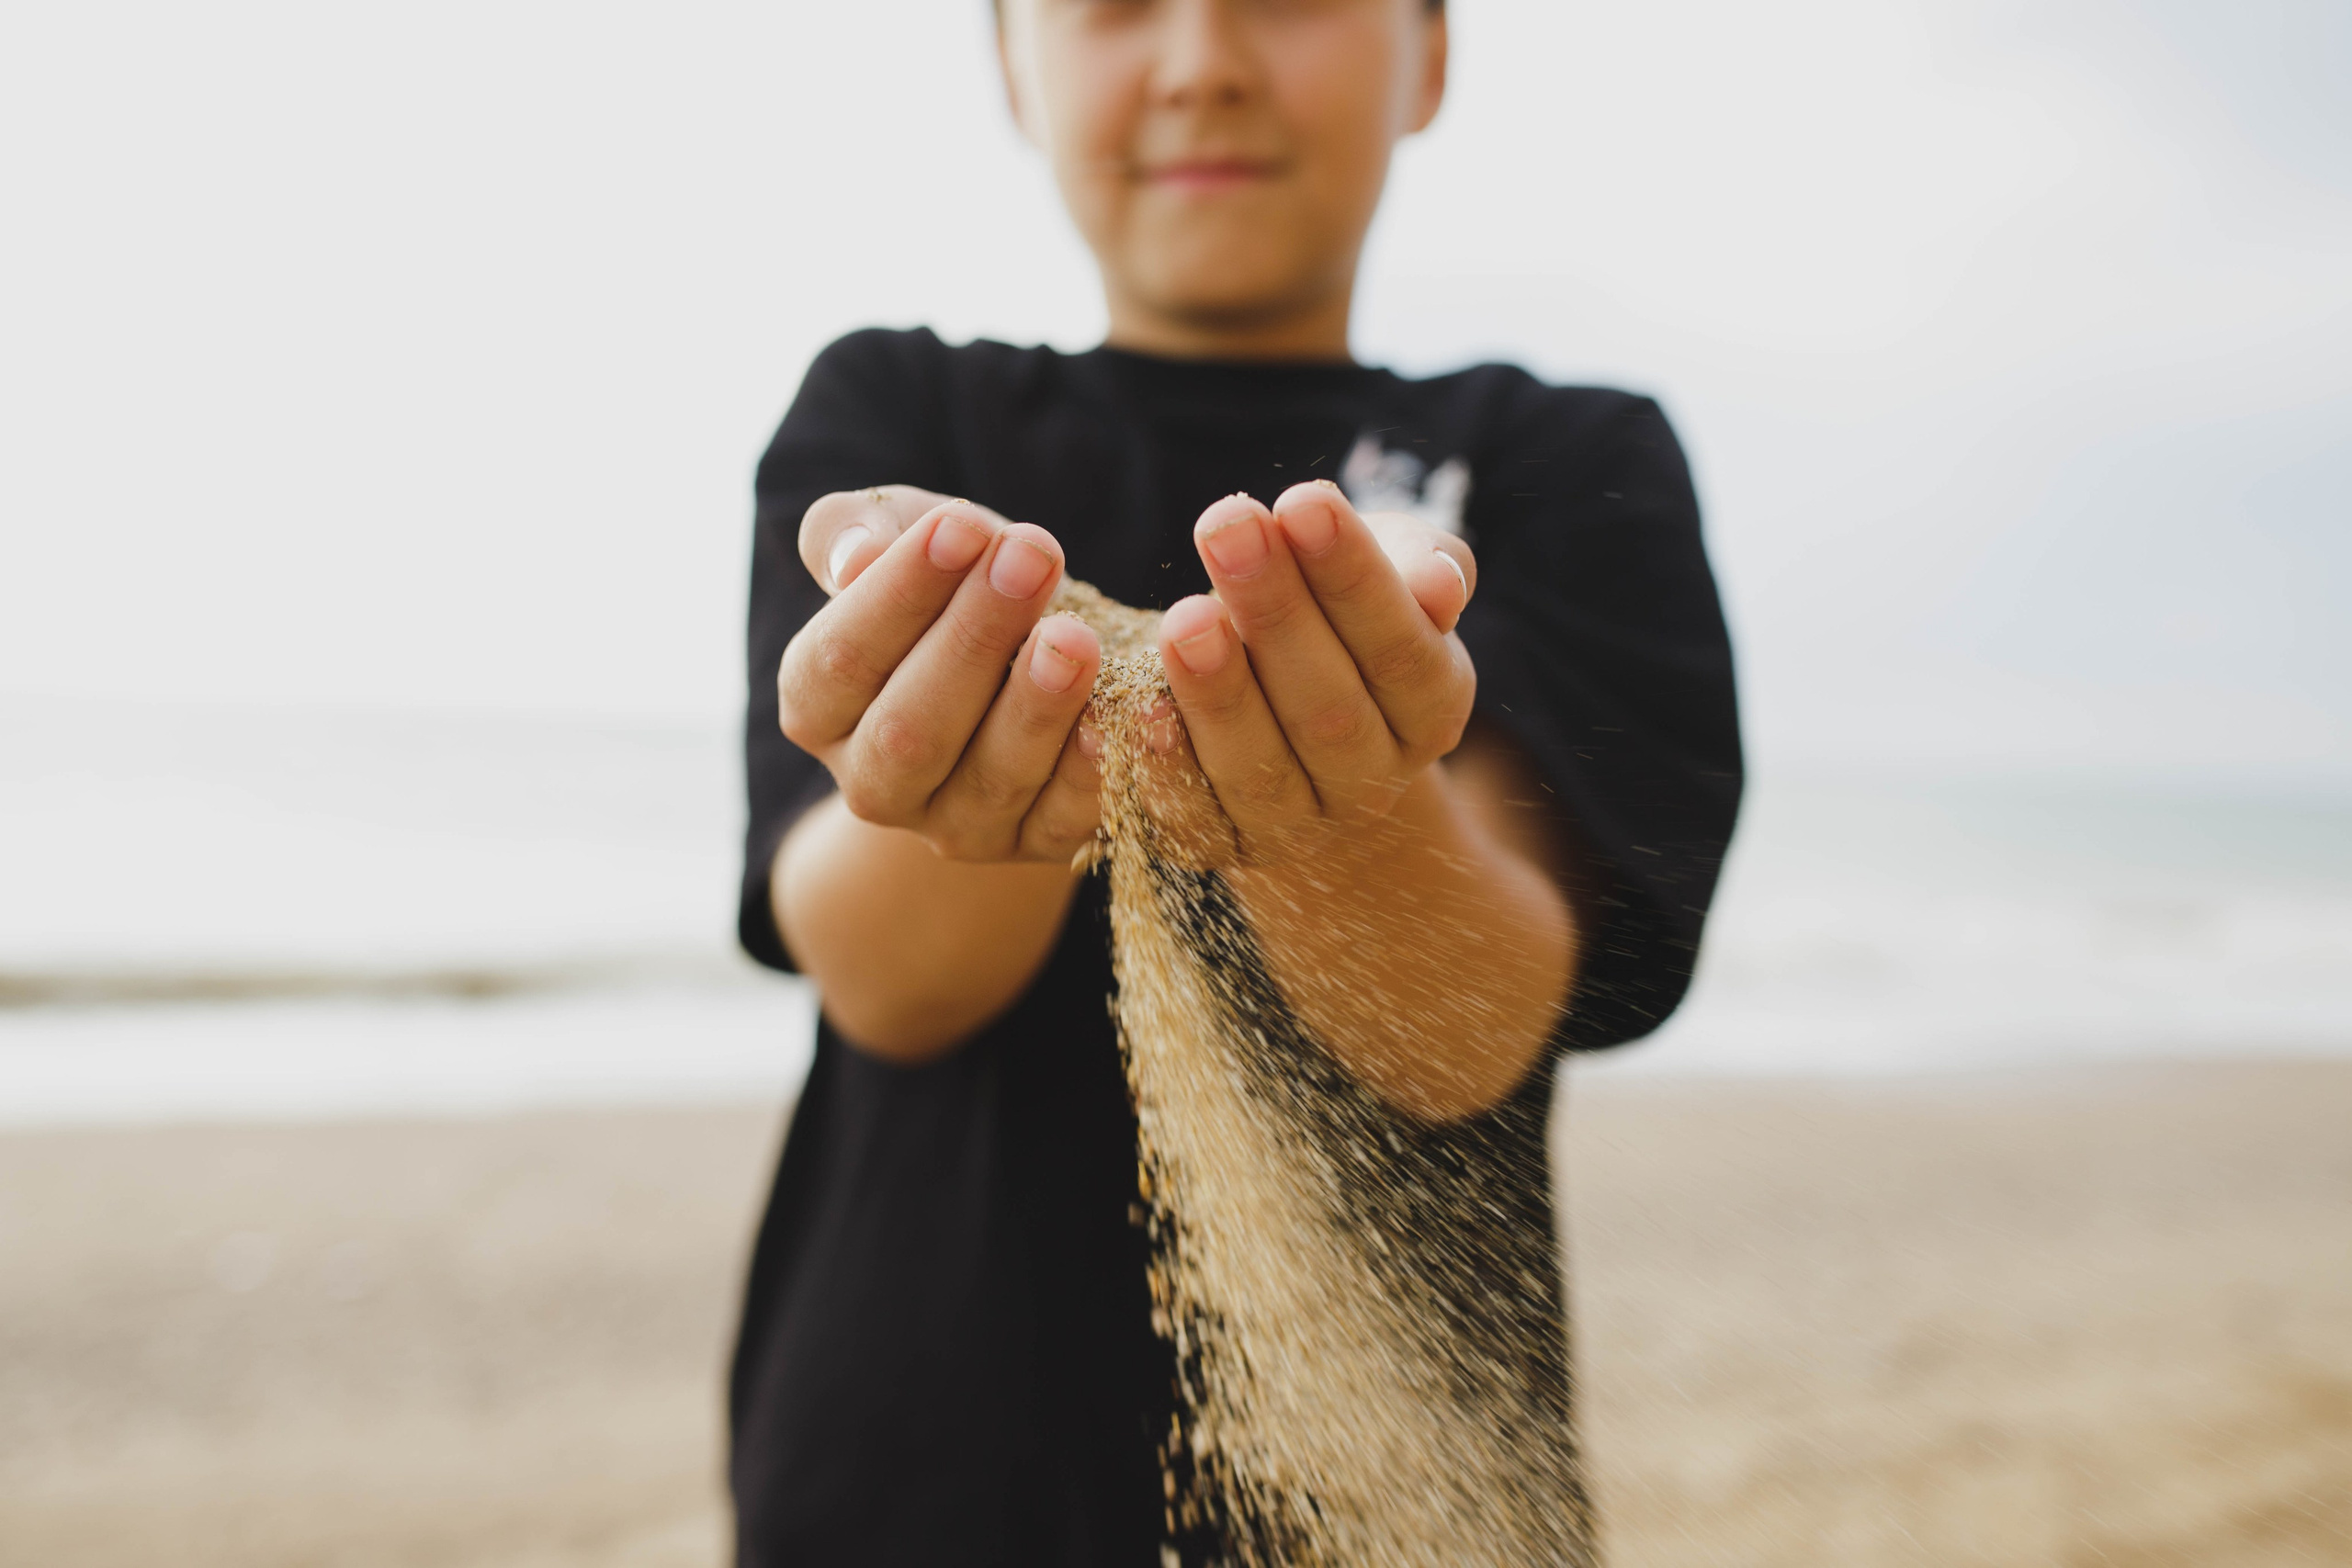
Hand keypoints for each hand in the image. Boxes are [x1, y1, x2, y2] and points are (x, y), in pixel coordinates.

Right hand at [778, 485, 1104, 863]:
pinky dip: (1101, 766)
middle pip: (910, 729)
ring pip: (992, 777)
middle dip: (974, 638)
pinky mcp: (1035, 845)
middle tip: (1032, 557)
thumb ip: (852, 533)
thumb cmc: (948, 582)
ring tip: (1077, 634)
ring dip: (1038, 704)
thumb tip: (856, 557)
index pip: (841, 658)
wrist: (1023, 655)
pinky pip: (1069, 816)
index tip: (962, 525)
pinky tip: (1134, 710)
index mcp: (819, 709)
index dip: (900, 593)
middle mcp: (875, 784)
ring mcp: (956, 825)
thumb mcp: (896, 538)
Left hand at [1145, 481, 1477, 866]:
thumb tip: (1438, 586)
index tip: (1304, 501)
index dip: (1355, 578)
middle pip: (1329, 709)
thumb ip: (1424, 567)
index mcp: (1430, 711)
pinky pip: (1194, 815)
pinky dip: (1165, 765)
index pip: (1401, 649)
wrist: (1286, 712)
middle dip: (1276, 612)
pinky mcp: (1221, 846)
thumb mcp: (1395, 572)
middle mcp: (1370, 781)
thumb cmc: (1343, 613)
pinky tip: (1137, 704)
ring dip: (1219, 691)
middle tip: (1227, 524)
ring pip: (1261, 768)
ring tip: (1183, 617)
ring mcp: (1296, 825)